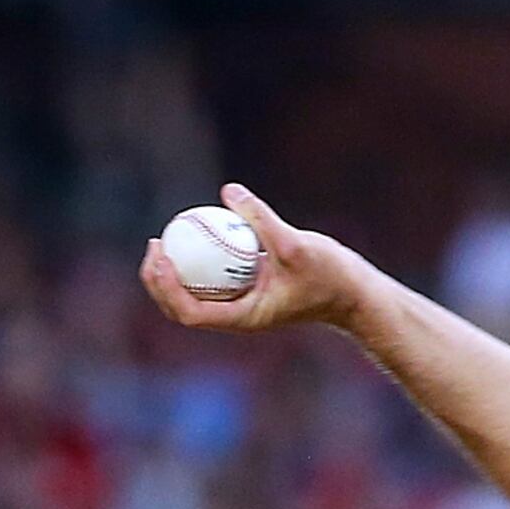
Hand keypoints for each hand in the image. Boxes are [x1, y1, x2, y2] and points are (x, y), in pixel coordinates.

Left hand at [137, 183, 369, 337]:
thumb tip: (228, 191)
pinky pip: (212, 277)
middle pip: (181, 307)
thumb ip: (261, 218)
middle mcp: (237, 316)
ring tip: (163, 238)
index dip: (167, 287)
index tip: (162, 255)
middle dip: (159, 280)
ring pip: (193, 294)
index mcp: (243, 317)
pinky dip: (199, 259)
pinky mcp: (248, 290)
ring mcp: (241, 305)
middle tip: (155, 242)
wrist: (354, 294)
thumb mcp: (295, 244)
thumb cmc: (330, 275)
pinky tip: (196, 230)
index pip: (190, 312)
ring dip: (173, 271)